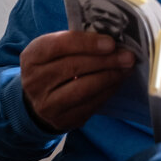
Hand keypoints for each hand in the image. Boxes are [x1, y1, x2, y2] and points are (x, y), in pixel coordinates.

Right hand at [20, 30, 135, 133]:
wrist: (38, 101)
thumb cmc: (54, 67)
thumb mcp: (55, 50)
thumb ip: (77, 43)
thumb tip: (113, 41)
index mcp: (32, 56)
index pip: (59, 46)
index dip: (87, 43)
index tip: (111, 43)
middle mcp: (34, 81)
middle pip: (73, 67)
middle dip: (105, 60)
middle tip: (128, 56)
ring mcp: (46, 104)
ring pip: (83, 88)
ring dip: (109, 77)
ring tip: (126, 69)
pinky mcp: (61, 120)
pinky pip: (89, 105)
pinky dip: (107, 92)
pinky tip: (117, 82)